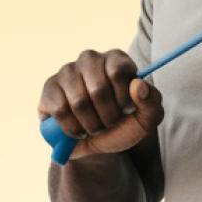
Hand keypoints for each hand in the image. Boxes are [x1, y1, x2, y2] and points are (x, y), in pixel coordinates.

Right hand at [37, 49, 162, 160]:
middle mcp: (90, 59)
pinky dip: (73, 128)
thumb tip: (138, 85)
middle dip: (108, 116)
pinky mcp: (50, 87)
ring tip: (96, 127)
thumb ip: (152, 102)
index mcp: (117, 59)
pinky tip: (78, 129)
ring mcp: (67, 71)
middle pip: (98, 89)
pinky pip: (60, 110)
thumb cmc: (125, 124)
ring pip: (79, 102)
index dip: (123, 98)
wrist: (98, 142)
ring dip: (91, 125)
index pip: (118, 72)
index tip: (127, 110)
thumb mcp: (147, 118)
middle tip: (111, 123)